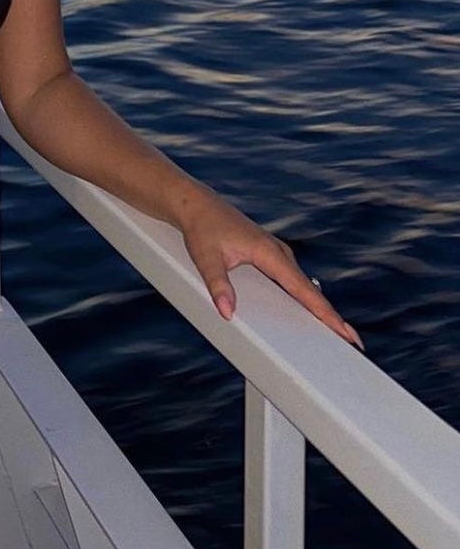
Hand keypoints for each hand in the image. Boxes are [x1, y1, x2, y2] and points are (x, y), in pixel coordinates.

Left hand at [179, 189, 363, 350]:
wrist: (195, 205)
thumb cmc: (201, 228)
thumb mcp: (205, 257)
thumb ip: (217, 284)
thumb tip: (227, 312)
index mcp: (270, 253)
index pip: (303, 290)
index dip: (326, 313)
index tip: (346, 332)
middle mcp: (278, 253)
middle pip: (309, 292)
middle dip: (331, 317)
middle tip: (353, 343)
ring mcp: (275, 254)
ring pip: (302, 286)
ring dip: (319, 308)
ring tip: (337, 334)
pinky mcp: (268, 256)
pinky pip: (292, 281)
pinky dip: (304, 297)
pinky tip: (309, 312)